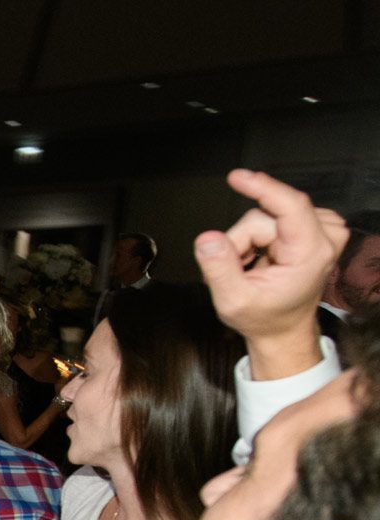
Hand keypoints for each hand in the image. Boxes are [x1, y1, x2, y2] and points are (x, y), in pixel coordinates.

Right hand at [195, 168, 347, 364]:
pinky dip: (259, 237)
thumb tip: (207, 239)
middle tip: (238, 271)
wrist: (284, 328)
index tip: (237, 178)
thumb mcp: (233, 302)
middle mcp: (324, 236)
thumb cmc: (264, 318)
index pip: (290, 206)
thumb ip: (218, 268)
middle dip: (241, 242)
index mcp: (311, 253)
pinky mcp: (314, 225)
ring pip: (265, 217)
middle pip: (264, 218)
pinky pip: (273, 218)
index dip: (262, 188)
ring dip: (249, 241)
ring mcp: (322, 229)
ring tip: (251, 269)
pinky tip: (263, 257)